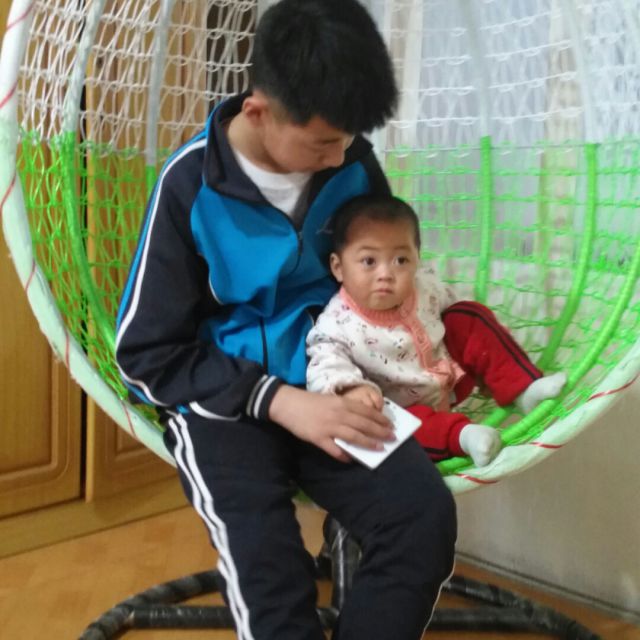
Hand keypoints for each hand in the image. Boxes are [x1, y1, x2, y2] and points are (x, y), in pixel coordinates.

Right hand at [268, 386, 394, 461]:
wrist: (288, 404)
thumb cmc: (310, 401)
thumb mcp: (331, 400)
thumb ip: (345, 408)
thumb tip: (361, 419)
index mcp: (342, 403)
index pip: (367, 412)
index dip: (380, 419)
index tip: (390, 425)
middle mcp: (339, 415)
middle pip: (364, 425)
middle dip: (380, 432)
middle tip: (392, 438)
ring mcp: (329, 427)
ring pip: (354, 437)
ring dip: (368, 443)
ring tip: (380, 449)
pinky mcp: (318, 438)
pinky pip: (334, 450)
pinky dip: (344, 456)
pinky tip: (351, 460)